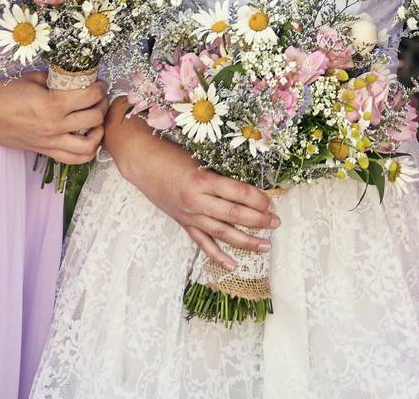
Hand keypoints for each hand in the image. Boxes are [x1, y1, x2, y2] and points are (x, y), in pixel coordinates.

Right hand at [0, 71, 107, 163]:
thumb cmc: (3, 92)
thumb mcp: (33, 78)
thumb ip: (56, 79)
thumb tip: (74, 77)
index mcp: (52, 104)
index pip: (90, 96)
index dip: (100, 88)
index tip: (100, 83)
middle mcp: (54, 126)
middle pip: (95, 118)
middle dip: (102, 105)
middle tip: (99, 98)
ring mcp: (50, 142)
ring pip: (89, 145)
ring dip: (99, 132)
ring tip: (97, 122)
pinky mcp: (44, 151)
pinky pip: (73, 159)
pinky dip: (86, 152)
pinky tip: (86, 139)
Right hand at [105, 99, 279, 269]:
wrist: (142, 162)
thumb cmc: (171, 154)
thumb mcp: (199, 158)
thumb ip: (220, 174)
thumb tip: (248, 187)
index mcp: (202, 179)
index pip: (238, 192)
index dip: (258, 198)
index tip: (271, 201)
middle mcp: (197, 200)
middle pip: (234, 214)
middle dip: (259, 220)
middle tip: (276, 222)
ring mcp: (190, 215)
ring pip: (222, 232)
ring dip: (246, 241)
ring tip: (266, 245)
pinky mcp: (183, 223)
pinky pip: (202, 243)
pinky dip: (218, 255)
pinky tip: (232, 265)